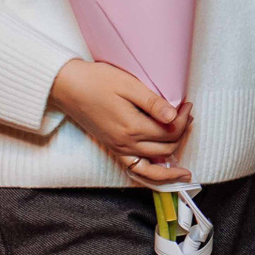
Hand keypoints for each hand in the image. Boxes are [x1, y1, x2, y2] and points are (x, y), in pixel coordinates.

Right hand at [49, 59, 192, 183]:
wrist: (67, 86)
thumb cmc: (96, 80)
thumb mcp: (128, 85)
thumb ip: (152, 103)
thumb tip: (174, 116)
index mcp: (132, 126)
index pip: (169, 132)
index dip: (183, 120)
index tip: (187, 105)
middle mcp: (125, 143)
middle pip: (166, 149)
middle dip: (182, 134)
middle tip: (187, 115)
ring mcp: (118, 148)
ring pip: (152, 168)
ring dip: (171, 163)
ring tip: (185, 164)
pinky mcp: (113, 148)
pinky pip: (135, 170)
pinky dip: (151, 175)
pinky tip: (162, 172)